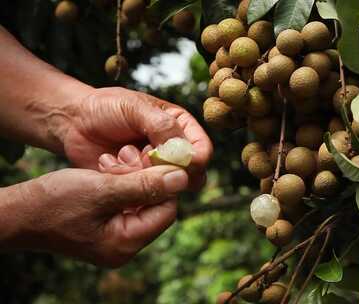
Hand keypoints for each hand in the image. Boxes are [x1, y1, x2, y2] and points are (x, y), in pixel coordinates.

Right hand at [1, 165, 187, 266]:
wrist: (17, 213)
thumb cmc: (54, 202)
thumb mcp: (103, 189)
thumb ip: (144, 185)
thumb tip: (182, 179)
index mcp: (125, 243)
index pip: (167, 210)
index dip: (162, 183)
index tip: (150, 158)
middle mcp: (124, 246)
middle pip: (154, 205)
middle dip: (143, 177)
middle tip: (124, 156)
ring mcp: (114, 239)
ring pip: (140, 201)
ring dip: (130, 177)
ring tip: (111, 161)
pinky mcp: (106, 228)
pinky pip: (125, 203)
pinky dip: (120, 184)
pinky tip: (107, 168)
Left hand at [62, 87, 212, 189]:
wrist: (74, 122)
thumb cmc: (106, 107)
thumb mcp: (134, 107)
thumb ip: (161, 126)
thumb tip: (184, 151)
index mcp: (181, 127)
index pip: (203, 151)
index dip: (193, 160)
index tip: (169, 157)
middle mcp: (173, 151)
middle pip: (190, 175)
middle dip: (164, 170)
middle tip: (141, 155)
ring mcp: (155, 170)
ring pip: (166, 188)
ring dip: (142, 175)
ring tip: (121, 155)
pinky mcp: (137, 184)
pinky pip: (143, 195)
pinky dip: (126, 184)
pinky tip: (110, 164)